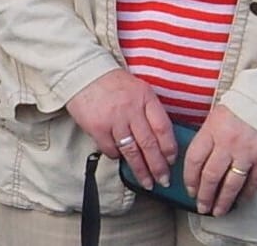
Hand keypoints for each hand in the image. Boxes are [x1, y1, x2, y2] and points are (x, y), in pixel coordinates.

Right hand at [66, 69, 176, 188]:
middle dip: (158, 166)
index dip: (170, 148)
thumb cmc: (113, 83)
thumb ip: (150, 110)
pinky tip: (121, 160)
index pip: (163, 128)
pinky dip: (117, 157)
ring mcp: (114, 119)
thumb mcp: (138, 89)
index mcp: (145, 97)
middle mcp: (131, 108)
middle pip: (149, 144)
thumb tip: (162, 139)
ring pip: (132, 152)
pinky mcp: (97, 127)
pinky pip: (111, 150)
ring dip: (141, 170)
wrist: (83, 72)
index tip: (172, 161)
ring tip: (147, 183)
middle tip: (164, 180)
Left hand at [184, 105, 256, 216]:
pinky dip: (245, 194)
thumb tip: (198, 161)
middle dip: (204, 195)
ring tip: (217, 211)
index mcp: (211, 130)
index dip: (189, 178)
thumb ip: (207, 137)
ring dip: (223, 200)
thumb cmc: (240, 106)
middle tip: (201, 207)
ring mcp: (246, 152)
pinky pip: (253, 182)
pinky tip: (240, 201)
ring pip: (231, 184)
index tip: (189, 189)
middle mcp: (227, 143)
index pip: (194, 159)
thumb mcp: (216, 116)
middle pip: (211, 176)